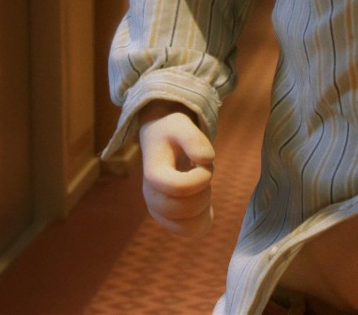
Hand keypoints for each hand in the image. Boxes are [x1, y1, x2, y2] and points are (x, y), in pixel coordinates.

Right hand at [138, 102, 215, 234]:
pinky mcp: (169, 220)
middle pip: (183, 210)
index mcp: (152, 175)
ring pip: (187, 226)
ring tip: (202, 188)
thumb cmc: (172, 134)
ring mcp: (159, 212)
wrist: (161, 143)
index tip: (205, 162)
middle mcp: (151, 197)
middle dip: (204, 191)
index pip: (179, 187)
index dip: (202, 176)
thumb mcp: (182, 126)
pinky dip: (204, 220)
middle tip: (204, 174)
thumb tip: (206, 159)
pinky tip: (204, 202)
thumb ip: (194, 138)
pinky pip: (191, 232)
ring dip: (204, 206)